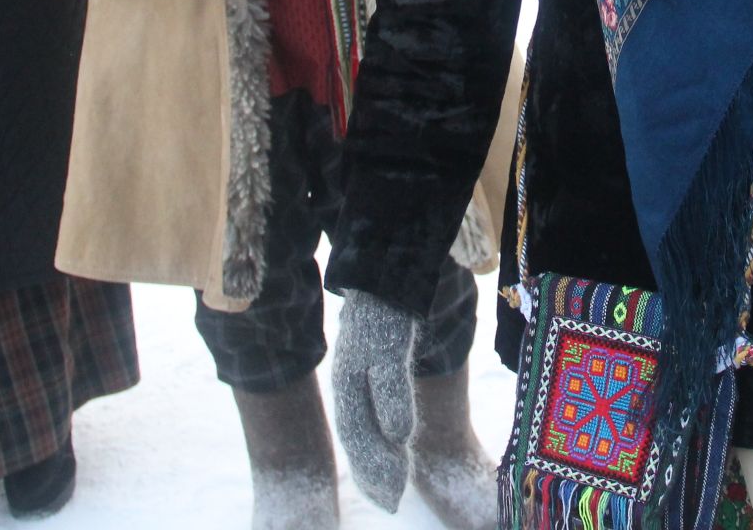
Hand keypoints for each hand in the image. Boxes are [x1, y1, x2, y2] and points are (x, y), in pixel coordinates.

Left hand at [331, 289, 418, 511]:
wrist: (388, 251)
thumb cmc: (389, 302)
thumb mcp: (385, 347)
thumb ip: (387, 384)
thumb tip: (399, 429)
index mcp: (352, 368)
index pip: (353, 426)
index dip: (365, 464)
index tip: (382, 495)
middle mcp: (351, 362)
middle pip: (353, 424)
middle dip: (369, 468)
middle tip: (388, 500)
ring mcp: (365, 346)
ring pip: (363, 405)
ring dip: (377, 449)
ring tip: (393, 483)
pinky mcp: (385, 327)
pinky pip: (386, 372)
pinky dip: (392, 405)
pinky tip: (402, 432)